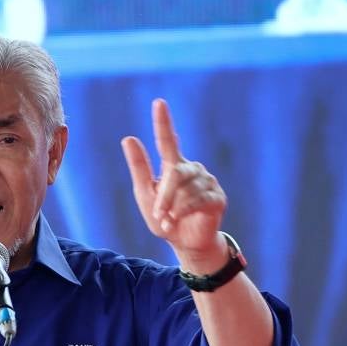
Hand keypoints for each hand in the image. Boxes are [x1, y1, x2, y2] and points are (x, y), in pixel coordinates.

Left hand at [121, 99, 227, 268]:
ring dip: (172, 208)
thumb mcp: (145, 195)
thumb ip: (139, 168)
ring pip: (185, 189)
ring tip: (168, 221)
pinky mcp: (217, 197)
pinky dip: (183, 212)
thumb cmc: (164, 219)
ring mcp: (207, 181)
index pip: (167, 140)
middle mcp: (192, 169)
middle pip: (174, 173)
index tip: (159, 102)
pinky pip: (197, 200)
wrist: (185, 243)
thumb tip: (128, 138)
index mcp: (173, 165)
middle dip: (163, 196)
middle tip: (158, 214)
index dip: (163, 122)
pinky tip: (177, 220)